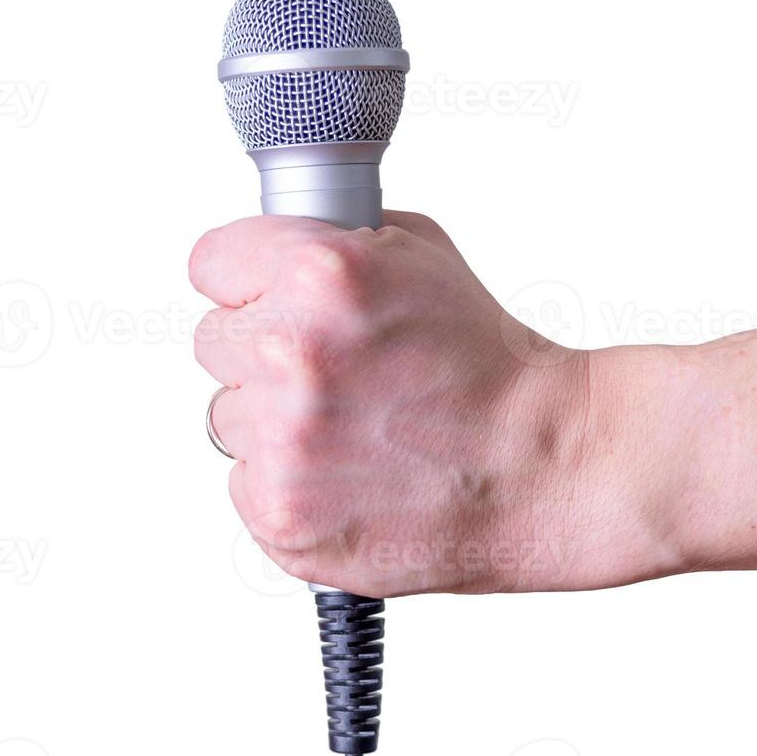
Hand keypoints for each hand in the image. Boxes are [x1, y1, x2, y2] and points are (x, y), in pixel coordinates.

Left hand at [190, 212, 682, 595]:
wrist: (546, 466)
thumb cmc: (489, 363)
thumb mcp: (420, 253)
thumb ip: (330, 240)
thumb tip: (270, 240)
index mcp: (320, 275)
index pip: (211, 262)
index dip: (246, 280)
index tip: (268, 296)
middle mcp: (291, 355)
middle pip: (212, 340)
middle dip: (261, 350)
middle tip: (333, 370)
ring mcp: (283, 443)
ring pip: (227, 416)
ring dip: (274, 420)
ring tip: (352, 426)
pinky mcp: (282, 515)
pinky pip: (244, 483)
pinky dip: (287, 482)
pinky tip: (349, 474)